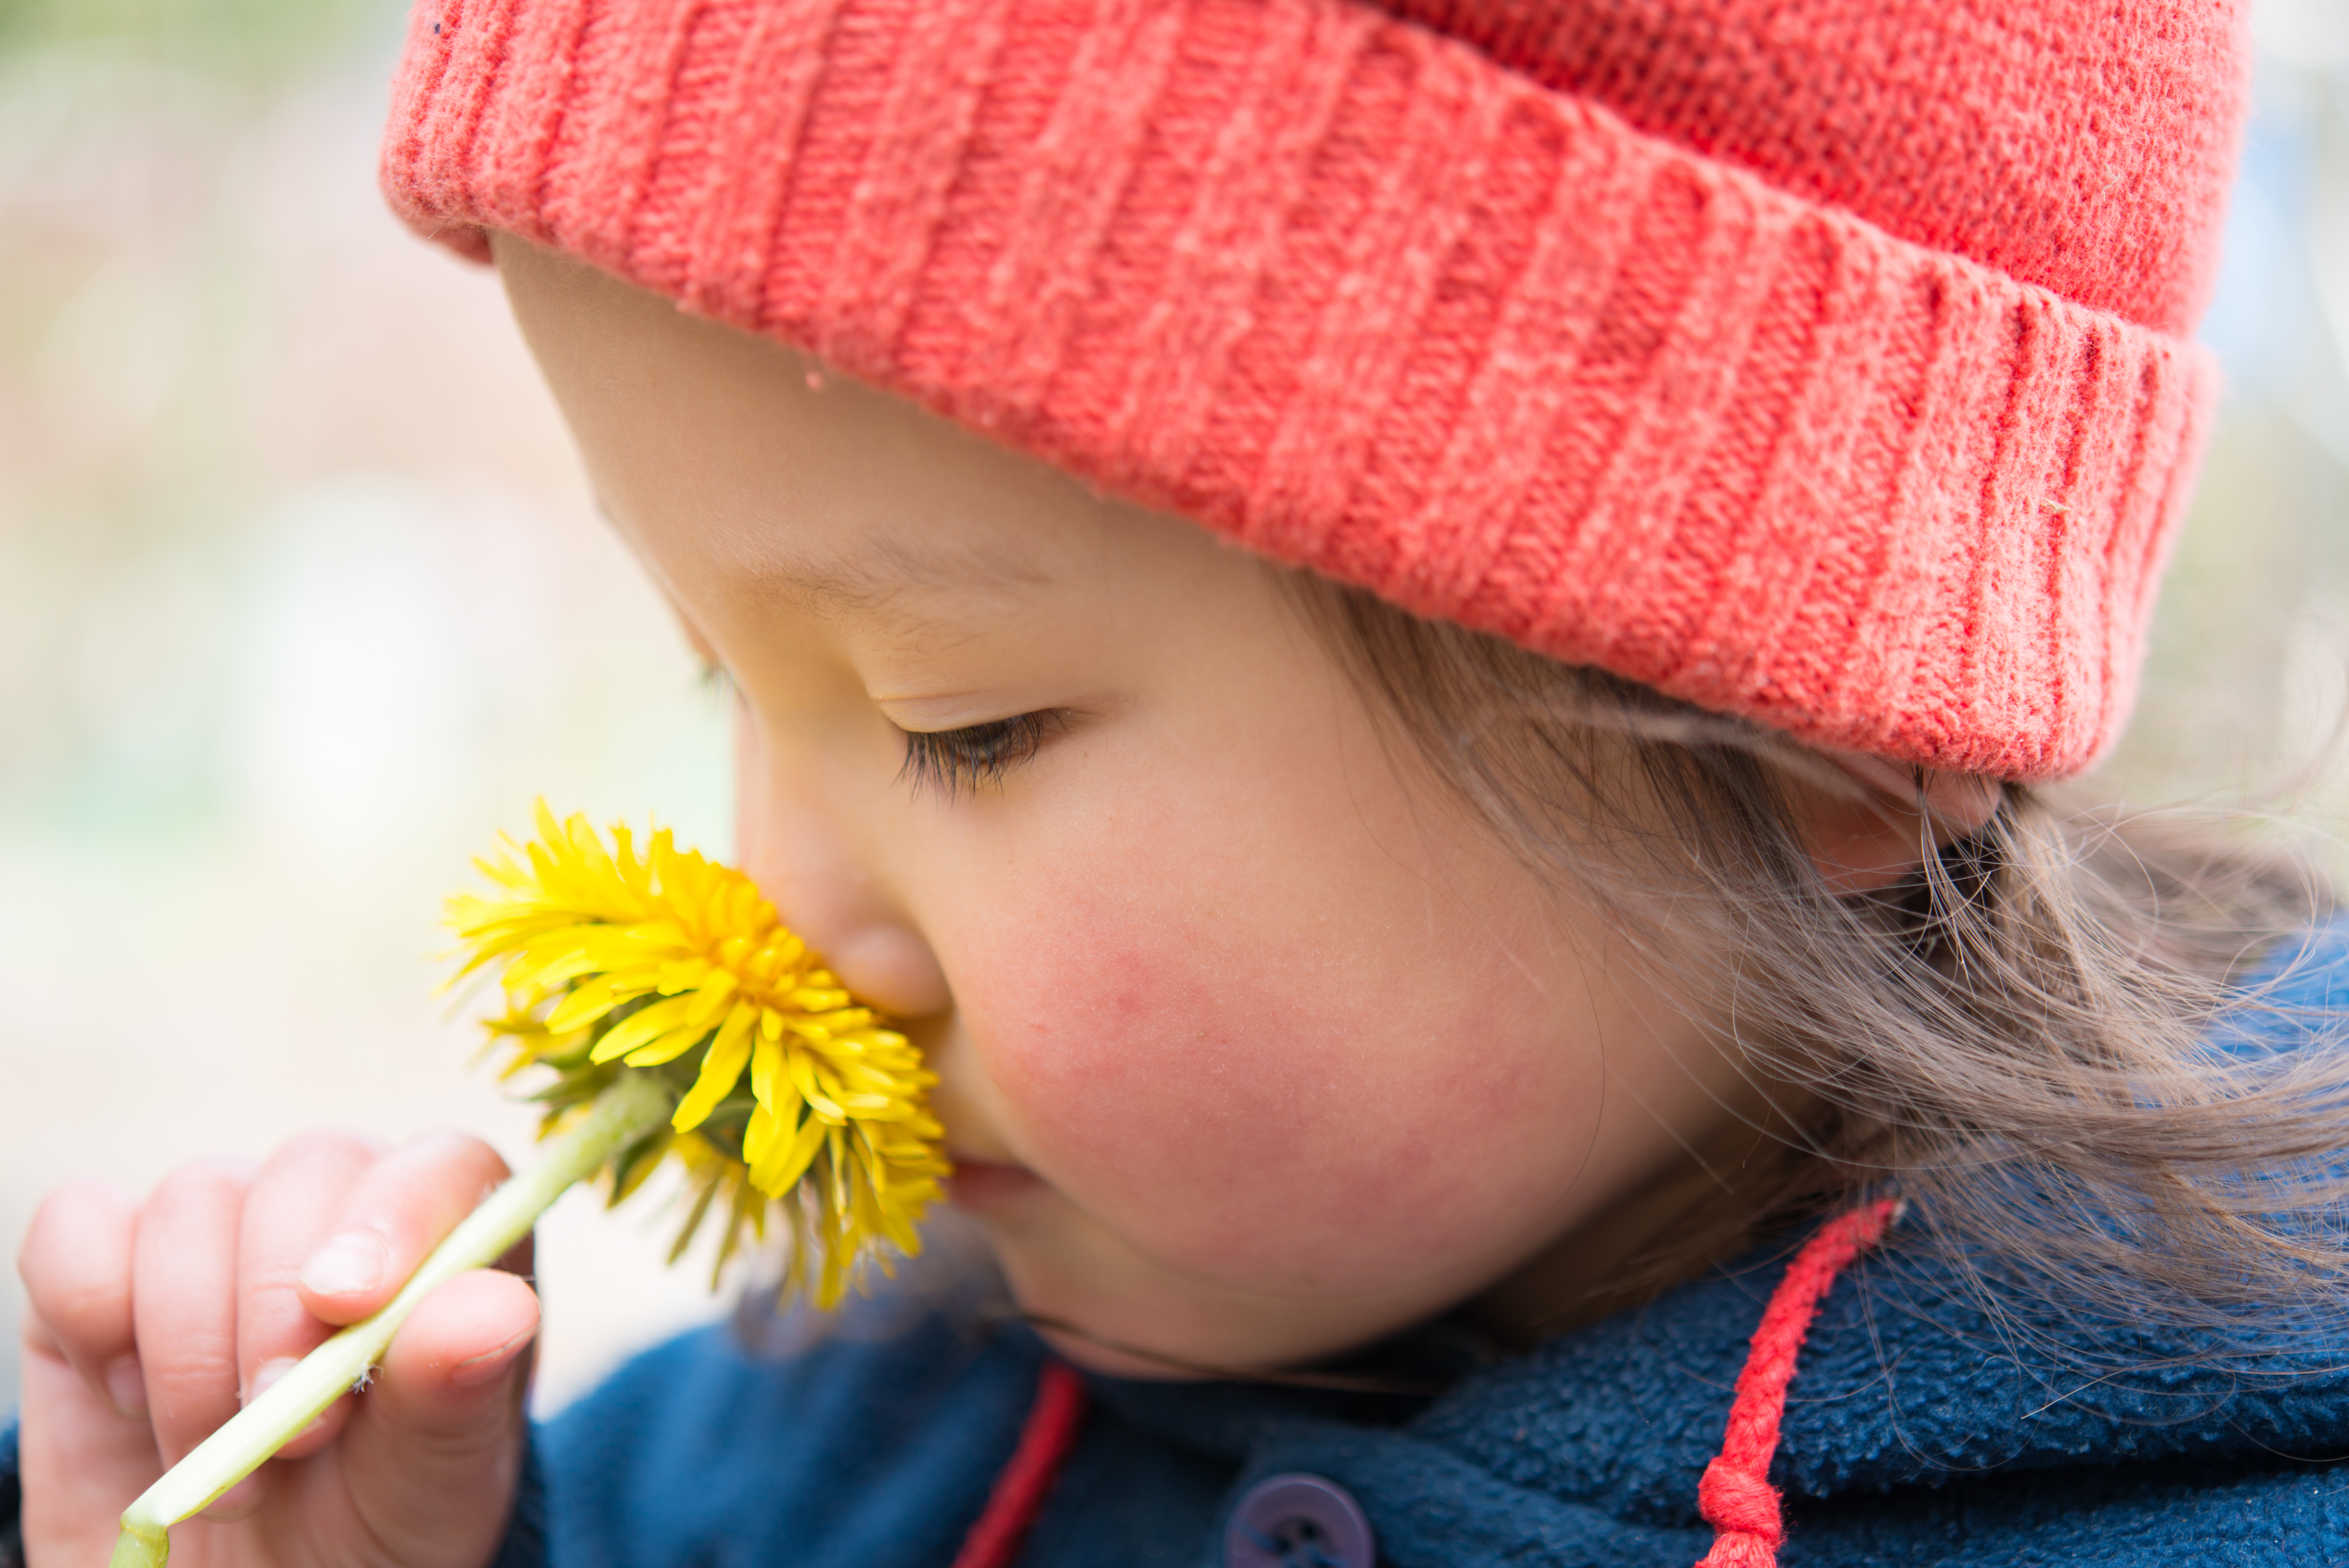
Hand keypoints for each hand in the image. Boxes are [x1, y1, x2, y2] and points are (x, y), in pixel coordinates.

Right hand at [16, 1131, 538, 1567]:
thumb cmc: (370, 1527)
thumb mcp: (429, 1482)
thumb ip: (457, 1393)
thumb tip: (492, 1310)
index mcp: (449, 1247)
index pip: (440, 1168)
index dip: (394, 1215)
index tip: (346, 1303)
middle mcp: (337, 1215)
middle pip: (309, 1171)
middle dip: (281, 1306)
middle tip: (295, 1438)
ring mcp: (220, 1235)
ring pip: (194, 1200)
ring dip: (193, 1343)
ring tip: (226, 1454)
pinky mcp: (106, 1268)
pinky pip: (78, 1227)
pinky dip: (91, 1309)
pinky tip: (128, 1397)